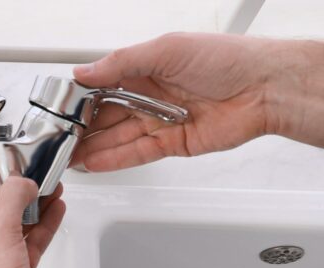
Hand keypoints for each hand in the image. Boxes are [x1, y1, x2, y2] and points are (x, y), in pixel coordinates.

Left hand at [0, 168, 64, 267]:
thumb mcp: (0, 230)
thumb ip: (12, 199)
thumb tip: (21, 182)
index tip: (14, 157)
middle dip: (19, 188)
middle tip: (38, 171)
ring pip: (16, 222)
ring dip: (34, 205)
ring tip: (52, 187)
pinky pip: (30, 241)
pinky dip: (43, 226)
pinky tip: (54, 211)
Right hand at [70, 32, 280, 171]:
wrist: (266, 87)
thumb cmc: (227, 59)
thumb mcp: (167, 49)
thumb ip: (122, 63)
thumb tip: (85, 72)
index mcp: (145, 67)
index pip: (102, 85)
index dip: (80, 99)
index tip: (60, 110)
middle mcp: (150, 94)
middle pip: (106, 115)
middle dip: (81, 128)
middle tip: (58, 139)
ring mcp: (160, 120)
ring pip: (117, 137)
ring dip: (92, 147)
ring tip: (67, 157)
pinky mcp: (173, 143)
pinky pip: (137, 153)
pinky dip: (114, 159)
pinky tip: (93, 163)